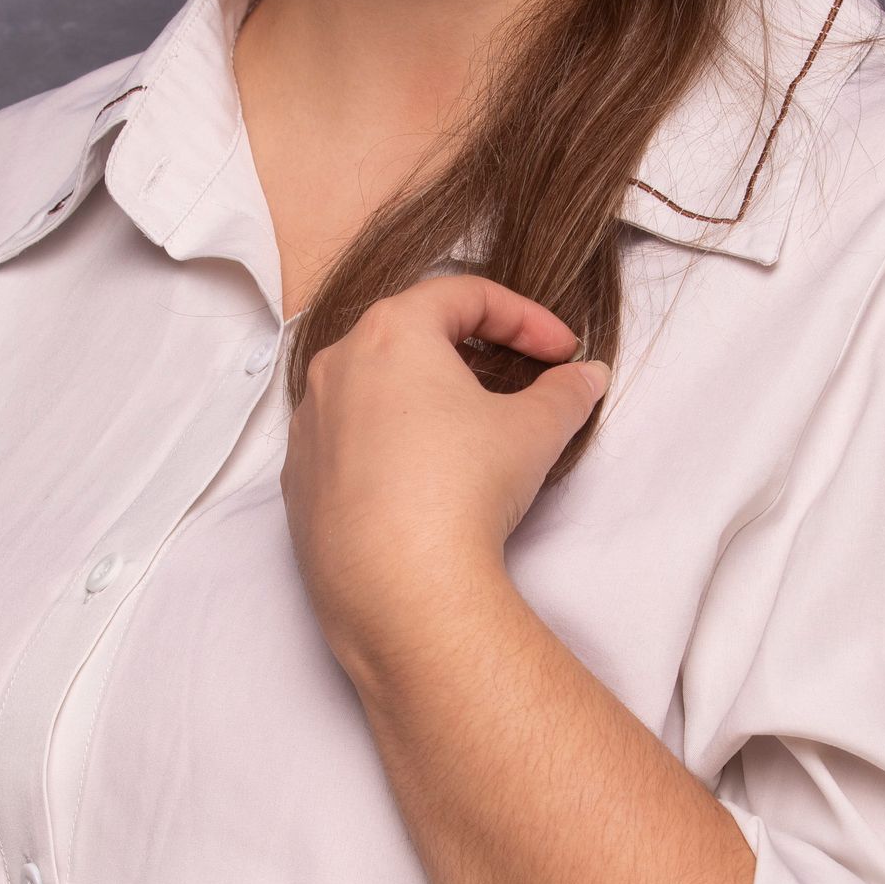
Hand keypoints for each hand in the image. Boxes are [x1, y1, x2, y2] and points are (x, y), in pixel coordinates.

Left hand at [280, 273, 609, 678]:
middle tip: (518, 380)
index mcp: (391, 331)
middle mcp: (337, 364)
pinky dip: (387, 442)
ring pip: (372, 386)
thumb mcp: (535, 431)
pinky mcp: (298, 479)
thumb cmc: (464, 488)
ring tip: (470, 430)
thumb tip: (586, 377)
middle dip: (472, 350)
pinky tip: (423, 478)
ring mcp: (309, 423)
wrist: (400, 588)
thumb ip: (566, 392)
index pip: (465, 295)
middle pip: (411, 333)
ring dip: (424, 395)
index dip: (525, 317)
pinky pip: (347, 439)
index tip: (562, 352)